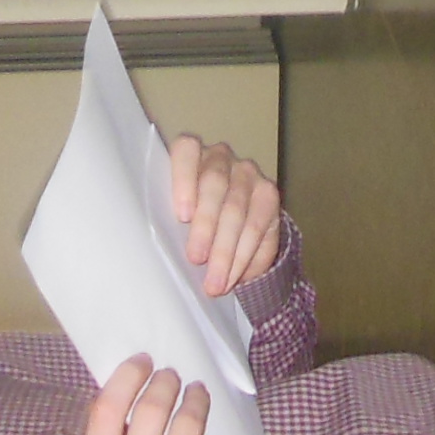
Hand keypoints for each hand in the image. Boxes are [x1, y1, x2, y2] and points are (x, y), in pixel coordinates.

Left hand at [169, 135, 284, 295]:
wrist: (226, 213)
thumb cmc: (187, 212)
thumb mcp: (171, 208)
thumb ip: (168, 217)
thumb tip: (165, 253)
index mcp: (190, 151)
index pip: (186, 151)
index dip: (183, 181)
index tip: (181, 216)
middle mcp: (221, 156)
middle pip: (215, 185)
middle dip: (206, 227)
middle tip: (196, 260)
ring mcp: (248, 174)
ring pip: (239, 210)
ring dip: (228, 251)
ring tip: (217, 282)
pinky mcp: (269, 195)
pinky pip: (262, 228)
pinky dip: (250, 257)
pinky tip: (239, 278)